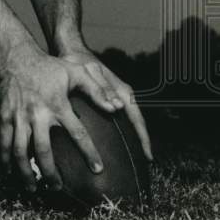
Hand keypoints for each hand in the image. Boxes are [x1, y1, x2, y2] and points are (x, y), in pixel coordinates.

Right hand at [0, 45, 112, 191]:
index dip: (89, 152)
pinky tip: (9, 171)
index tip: (98, 170)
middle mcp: (37, 113)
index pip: (77, 133)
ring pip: (20, 151)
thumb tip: (117, 107)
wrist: (14, 58)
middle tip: (58, 188)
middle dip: (51, 173)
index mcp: (57, 105)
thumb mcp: (75, 72)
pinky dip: (5, 159)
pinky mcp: (4, 116)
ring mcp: (18, 116)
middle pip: (44, 150)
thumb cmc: (48, 67)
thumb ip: (97, 90)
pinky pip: (3, 142)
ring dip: (26, 172)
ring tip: (33, 187)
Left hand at [58, 44, 153, 162]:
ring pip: (128, 125)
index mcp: (123, 92)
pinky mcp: (108, 102)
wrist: (71, 52)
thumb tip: (116, 108)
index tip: (148, 157)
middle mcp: (123, 97)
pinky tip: (112, 147)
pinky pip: (119, 121)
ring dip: (130, 141)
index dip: (144, 139)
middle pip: (136, 125)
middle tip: (140, 167)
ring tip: (130, 162)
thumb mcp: (89, 73)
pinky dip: (120, 134)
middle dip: (140, 145)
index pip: (138, 119)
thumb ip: (101, 89)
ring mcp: (116, 100)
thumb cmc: (80, 62)